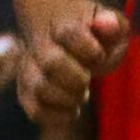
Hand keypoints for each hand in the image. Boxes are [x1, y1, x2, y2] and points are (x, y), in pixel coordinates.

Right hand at [15, 3, 129, 122]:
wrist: (61, 39)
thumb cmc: (94, 36)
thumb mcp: (111, 25)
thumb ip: (113, 23)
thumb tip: (106, 23)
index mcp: (62, 26)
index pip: (71, 34)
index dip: (91, 50)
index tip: (99, 54)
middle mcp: (40, 46)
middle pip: (51, 63)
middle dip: (77, 78)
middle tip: (87, 79)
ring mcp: (30, 69)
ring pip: (39, 88)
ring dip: (67, 98)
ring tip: (81, 95)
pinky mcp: (26, 91)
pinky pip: (35, 110)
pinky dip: (57, 116)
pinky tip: (72, 110)